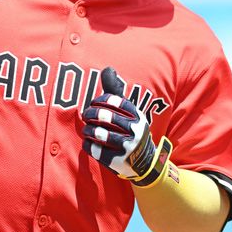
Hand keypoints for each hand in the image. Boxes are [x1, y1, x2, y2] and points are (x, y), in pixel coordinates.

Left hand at [82, 67, 171, 185]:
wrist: (145, 162)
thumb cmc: (131, 129)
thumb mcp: (129, 111)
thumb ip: (116, 90)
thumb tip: (108, 68)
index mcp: (137, 115)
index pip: (115, 101)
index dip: (100, 100)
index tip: (94, 102)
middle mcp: (134, 130)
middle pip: (105, 116)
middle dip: (91, 113)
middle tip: (86, 115)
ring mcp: (127, 147)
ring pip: (99, 133)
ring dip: (88, 130)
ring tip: (87, 129)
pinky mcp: (117, 161)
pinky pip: (95, 149)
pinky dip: (88, 144)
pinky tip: (89, 142)